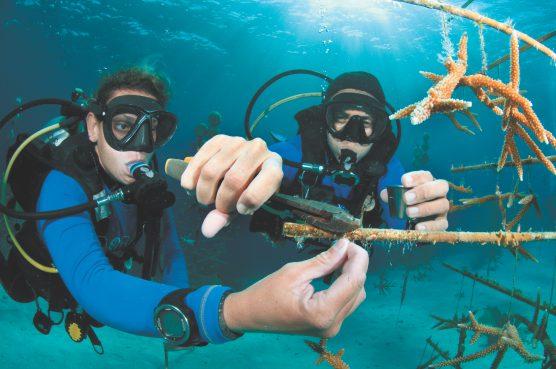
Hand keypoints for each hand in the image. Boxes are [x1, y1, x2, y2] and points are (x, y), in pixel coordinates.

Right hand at [180, 135, 282, 237]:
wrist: (245, 165)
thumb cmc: (248, 188)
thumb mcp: (246, 204)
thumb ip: (227, 217)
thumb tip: (207, 230)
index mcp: (274, 165)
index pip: (269, 178)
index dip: (253, 198)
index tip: (241, 210)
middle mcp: (258, 149)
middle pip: (234, 179)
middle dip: (222, 201)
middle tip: (220, 208)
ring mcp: (237, 142)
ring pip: (212, 170)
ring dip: (204, 192)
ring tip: (207, 199)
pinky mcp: (219, 139)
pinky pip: (199, 158)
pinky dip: (191, 177)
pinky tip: (190, 187)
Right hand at [222, 239, 367, 337]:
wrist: (249, 315)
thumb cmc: (266, 293)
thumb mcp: (294, 272)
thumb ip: (324, 260)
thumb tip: (344, 245)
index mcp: (323, 312)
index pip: (354, 281)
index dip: (357, 258)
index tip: (350, 241)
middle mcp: (331, 324)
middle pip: (358, 289)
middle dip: (355, 265)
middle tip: (342, 246)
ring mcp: (331, 328)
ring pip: (355, 296)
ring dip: (351, 275)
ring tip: (337, 257)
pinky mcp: (328, 326)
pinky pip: (346, 303)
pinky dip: (344, 285)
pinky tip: (334, 272)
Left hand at [380, 170, 448, 230]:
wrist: (417, 219)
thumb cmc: (408, 202)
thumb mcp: (400, 196)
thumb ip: (393, 194)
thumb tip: (384, 194)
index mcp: (429, 182)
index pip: (426, 175)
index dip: (416, 178)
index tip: (404, 181)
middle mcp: (440, 192)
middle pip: (441, 187)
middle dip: (423, 192)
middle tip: (406, 199)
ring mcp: (443, 207)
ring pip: (442, 205)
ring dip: (425, 209)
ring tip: (409, 213)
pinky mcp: (443, 221)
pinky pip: (442, 224)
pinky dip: (430, 226)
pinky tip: (418, 227)